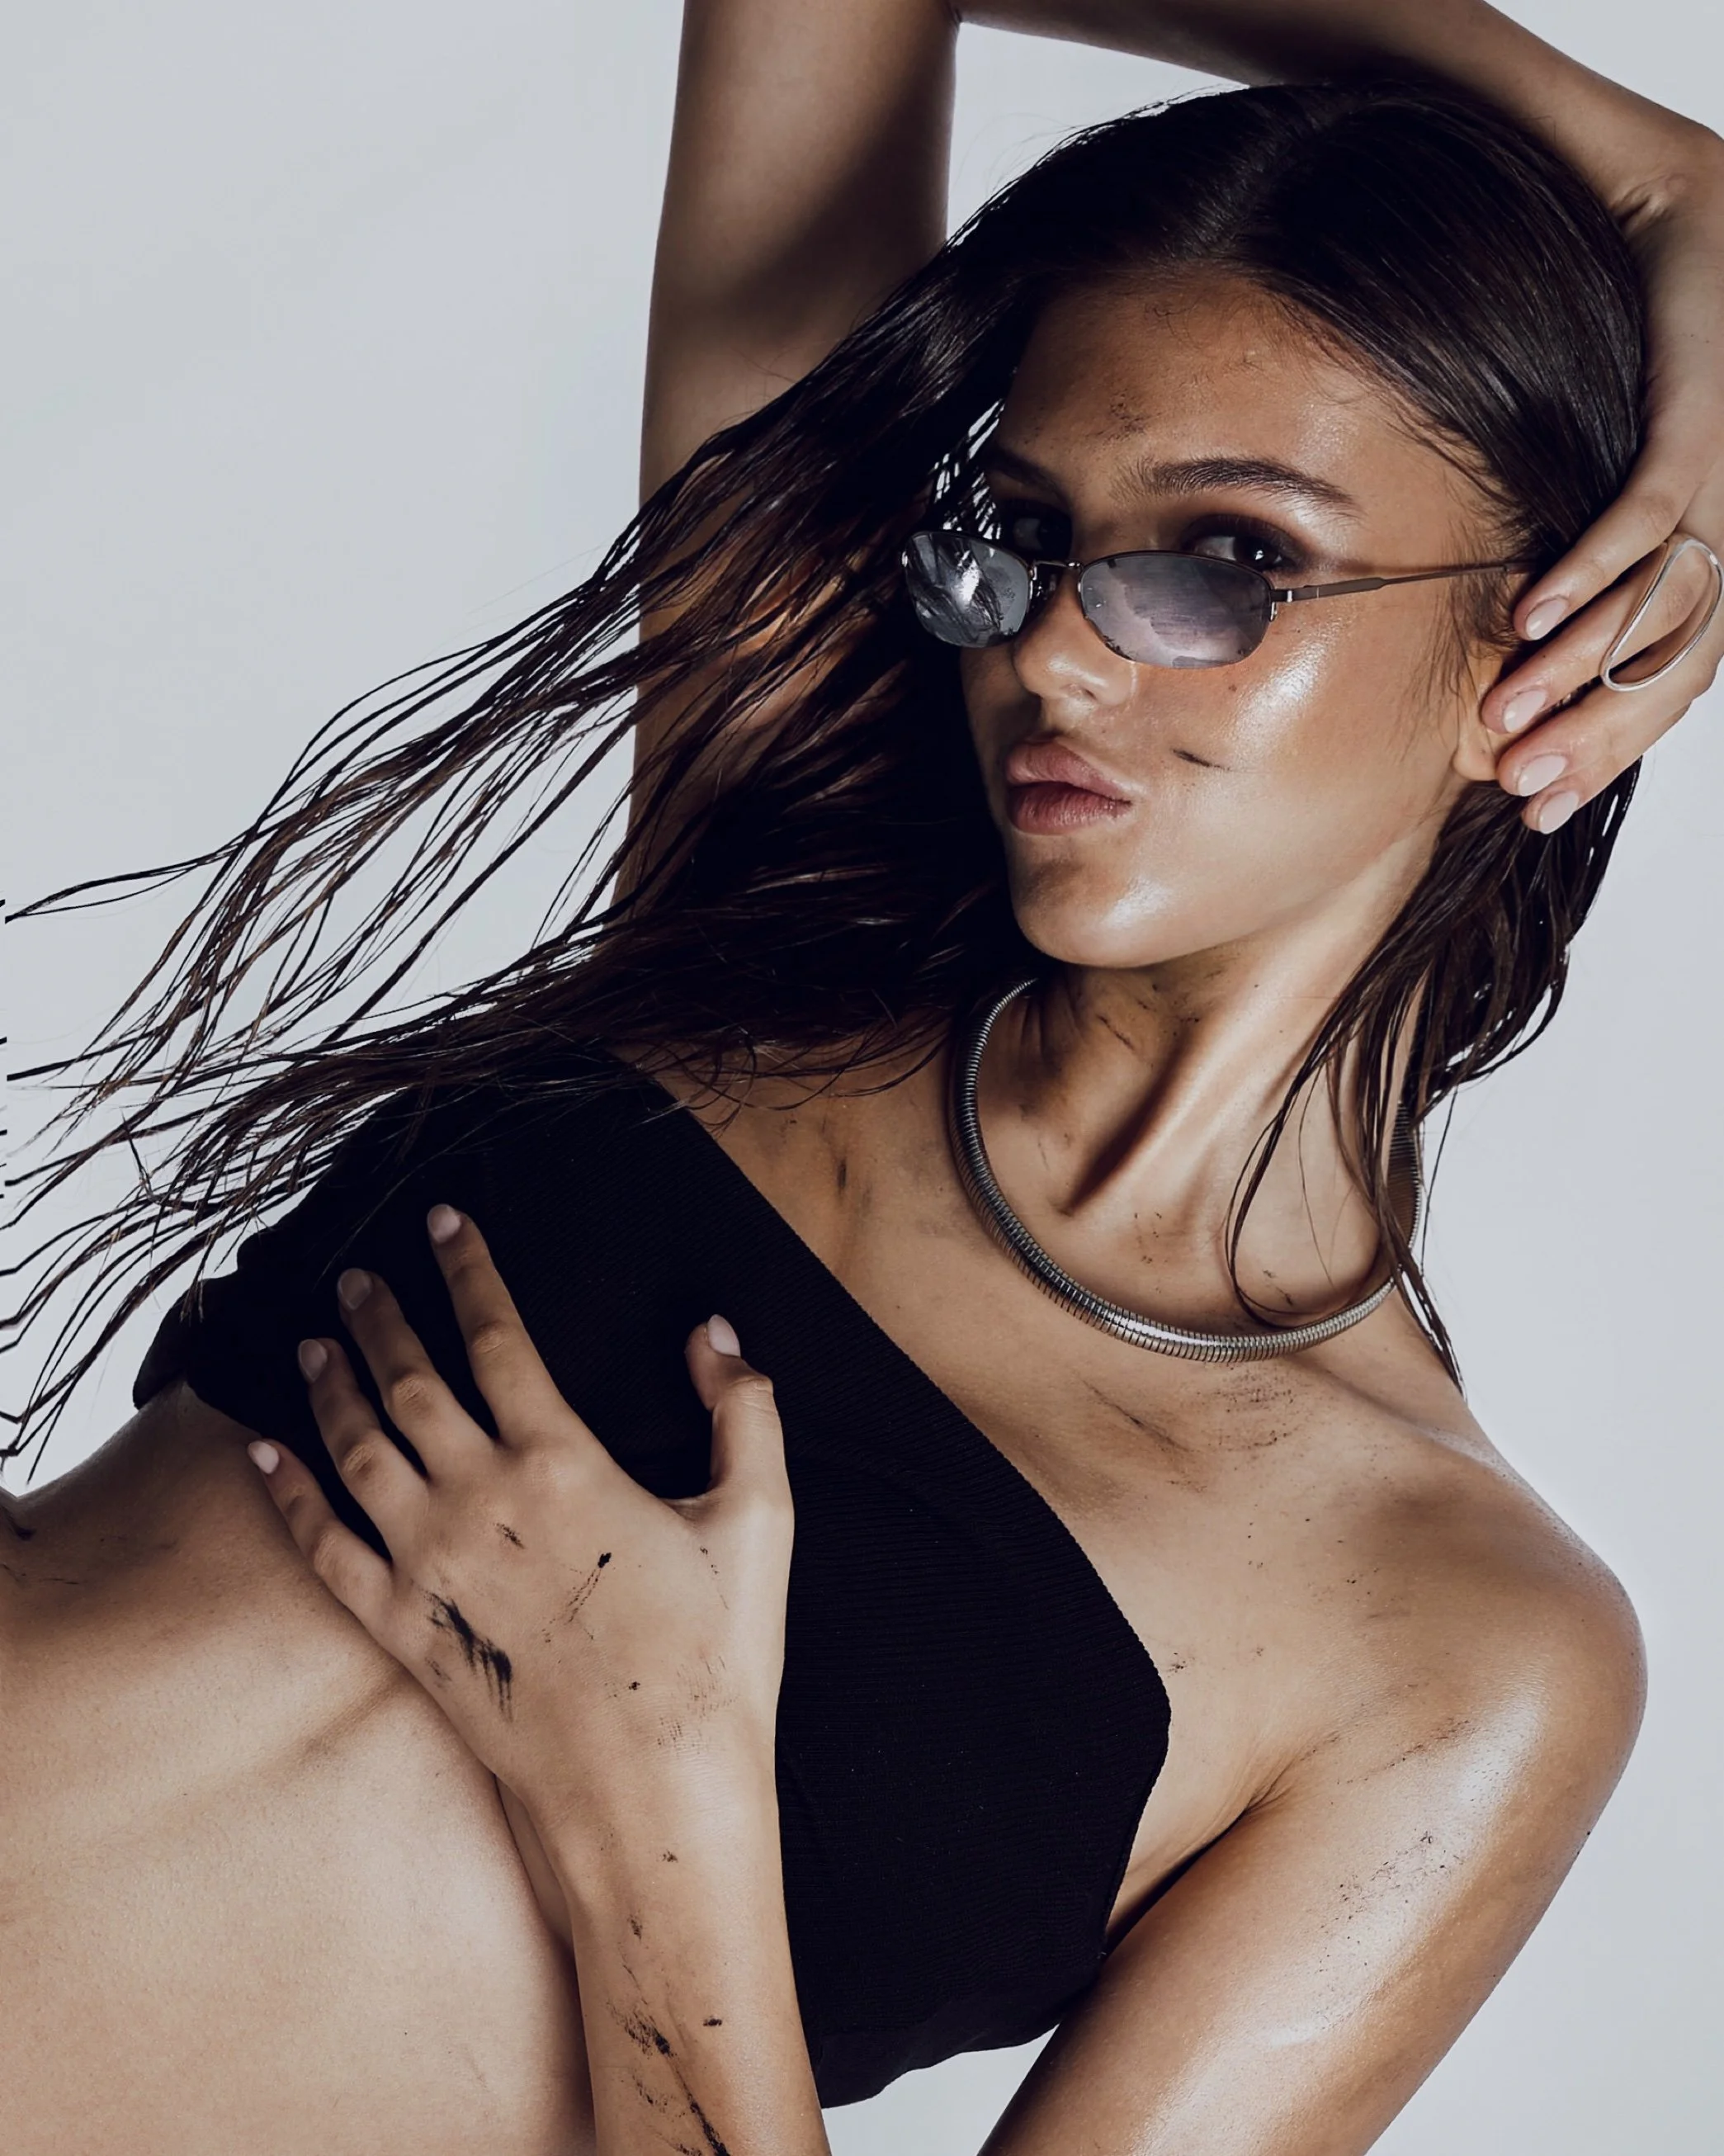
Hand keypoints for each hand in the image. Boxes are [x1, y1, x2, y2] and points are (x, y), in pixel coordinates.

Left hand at [249, 1206, 793, 1838]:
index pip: (498, 1335)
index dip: (469, 1268)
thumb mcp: (760, 1519)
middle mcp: (482, 1501)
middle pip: (410, 1380)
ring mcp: (432, 1570)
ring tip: (314, 1342)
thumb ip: (744, 1409)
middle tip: (360, 1272)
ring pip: (357, 1451)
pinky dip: (289, 1496)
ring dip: (329, 1388)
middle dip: (380, 1315)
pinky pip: (327, 1550)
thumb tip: (717, 1333)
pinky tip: (266, 1455)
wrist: (652, 1798)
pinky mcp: (405, 1635)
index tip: (445, 1220)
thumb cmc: (713, 1662)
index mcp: (564, 1461)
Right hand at [1484, 132, 1723, 829]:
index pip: (1670, 677)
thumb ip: (1571, 557)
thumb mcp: (1593, 474)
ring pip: (1663, 606)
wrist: (1679, 211)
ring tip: (1504, 720)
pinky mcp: (1700, 416)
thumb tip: (1506, 639)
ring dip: (1579, 670)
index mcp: (1712, 546)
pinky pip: (1646, 513)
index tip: (1536, 805)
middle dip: (1595, 736)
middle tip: (1522, 791)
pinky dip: (1590, 572)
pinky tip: (1530, 616)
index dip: (1608, 749)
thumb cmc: (1630, 343)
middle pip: (1674, 664)